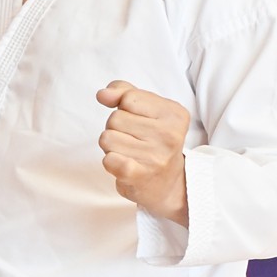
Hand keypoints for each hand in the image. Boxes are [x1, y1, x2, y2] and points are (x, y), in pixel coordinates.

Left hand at [96, 80, 190, 225]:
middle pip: (114, 118)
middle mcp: (169, 134)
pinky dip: (110, 162)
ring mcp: (155, 156)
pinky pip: (107, 159)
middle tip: (134, 142)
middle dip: (116, 129)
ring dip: (111, 147)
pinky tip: (125, 166)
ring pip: (106, 138)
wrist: (168, 184)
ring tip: (130, 154)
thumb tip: (102, 94)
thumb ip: (124, 92)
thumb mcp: (148, 111)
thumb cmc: (154, 142)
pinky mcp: (138, 175)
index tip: (140, 123)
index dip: (124, 109)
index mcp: (174, 113)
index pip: (128, 98)